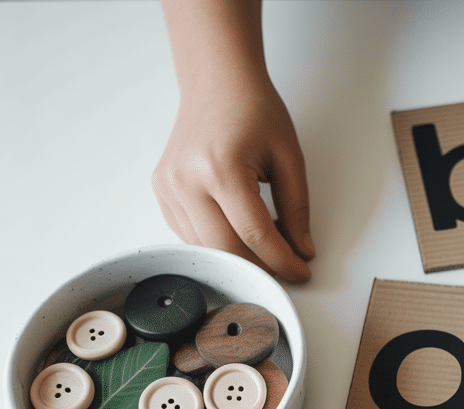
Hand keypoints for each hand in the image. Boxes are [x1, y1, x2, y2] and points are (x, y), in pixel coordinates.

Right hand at [152, 79, 313, 282]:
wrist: (217, 83)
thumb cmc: (253, 111)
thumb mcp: (288, 158)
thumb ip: (296, 209)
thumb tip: (302, 251)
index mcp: (220, 169)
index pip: (254, 235)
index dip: (283, 260)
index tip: (302, 270)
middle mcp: (186, 181)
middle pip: (226, 249)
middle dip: (261, 266)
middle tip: (288, 267)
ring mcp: (168, 187)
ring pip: (205, 248)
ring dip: (240, 257)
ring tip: (267, 245)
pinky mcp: (162, 191)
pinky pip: (190, 234)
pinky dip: (218, 242)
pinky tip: (240, 232)